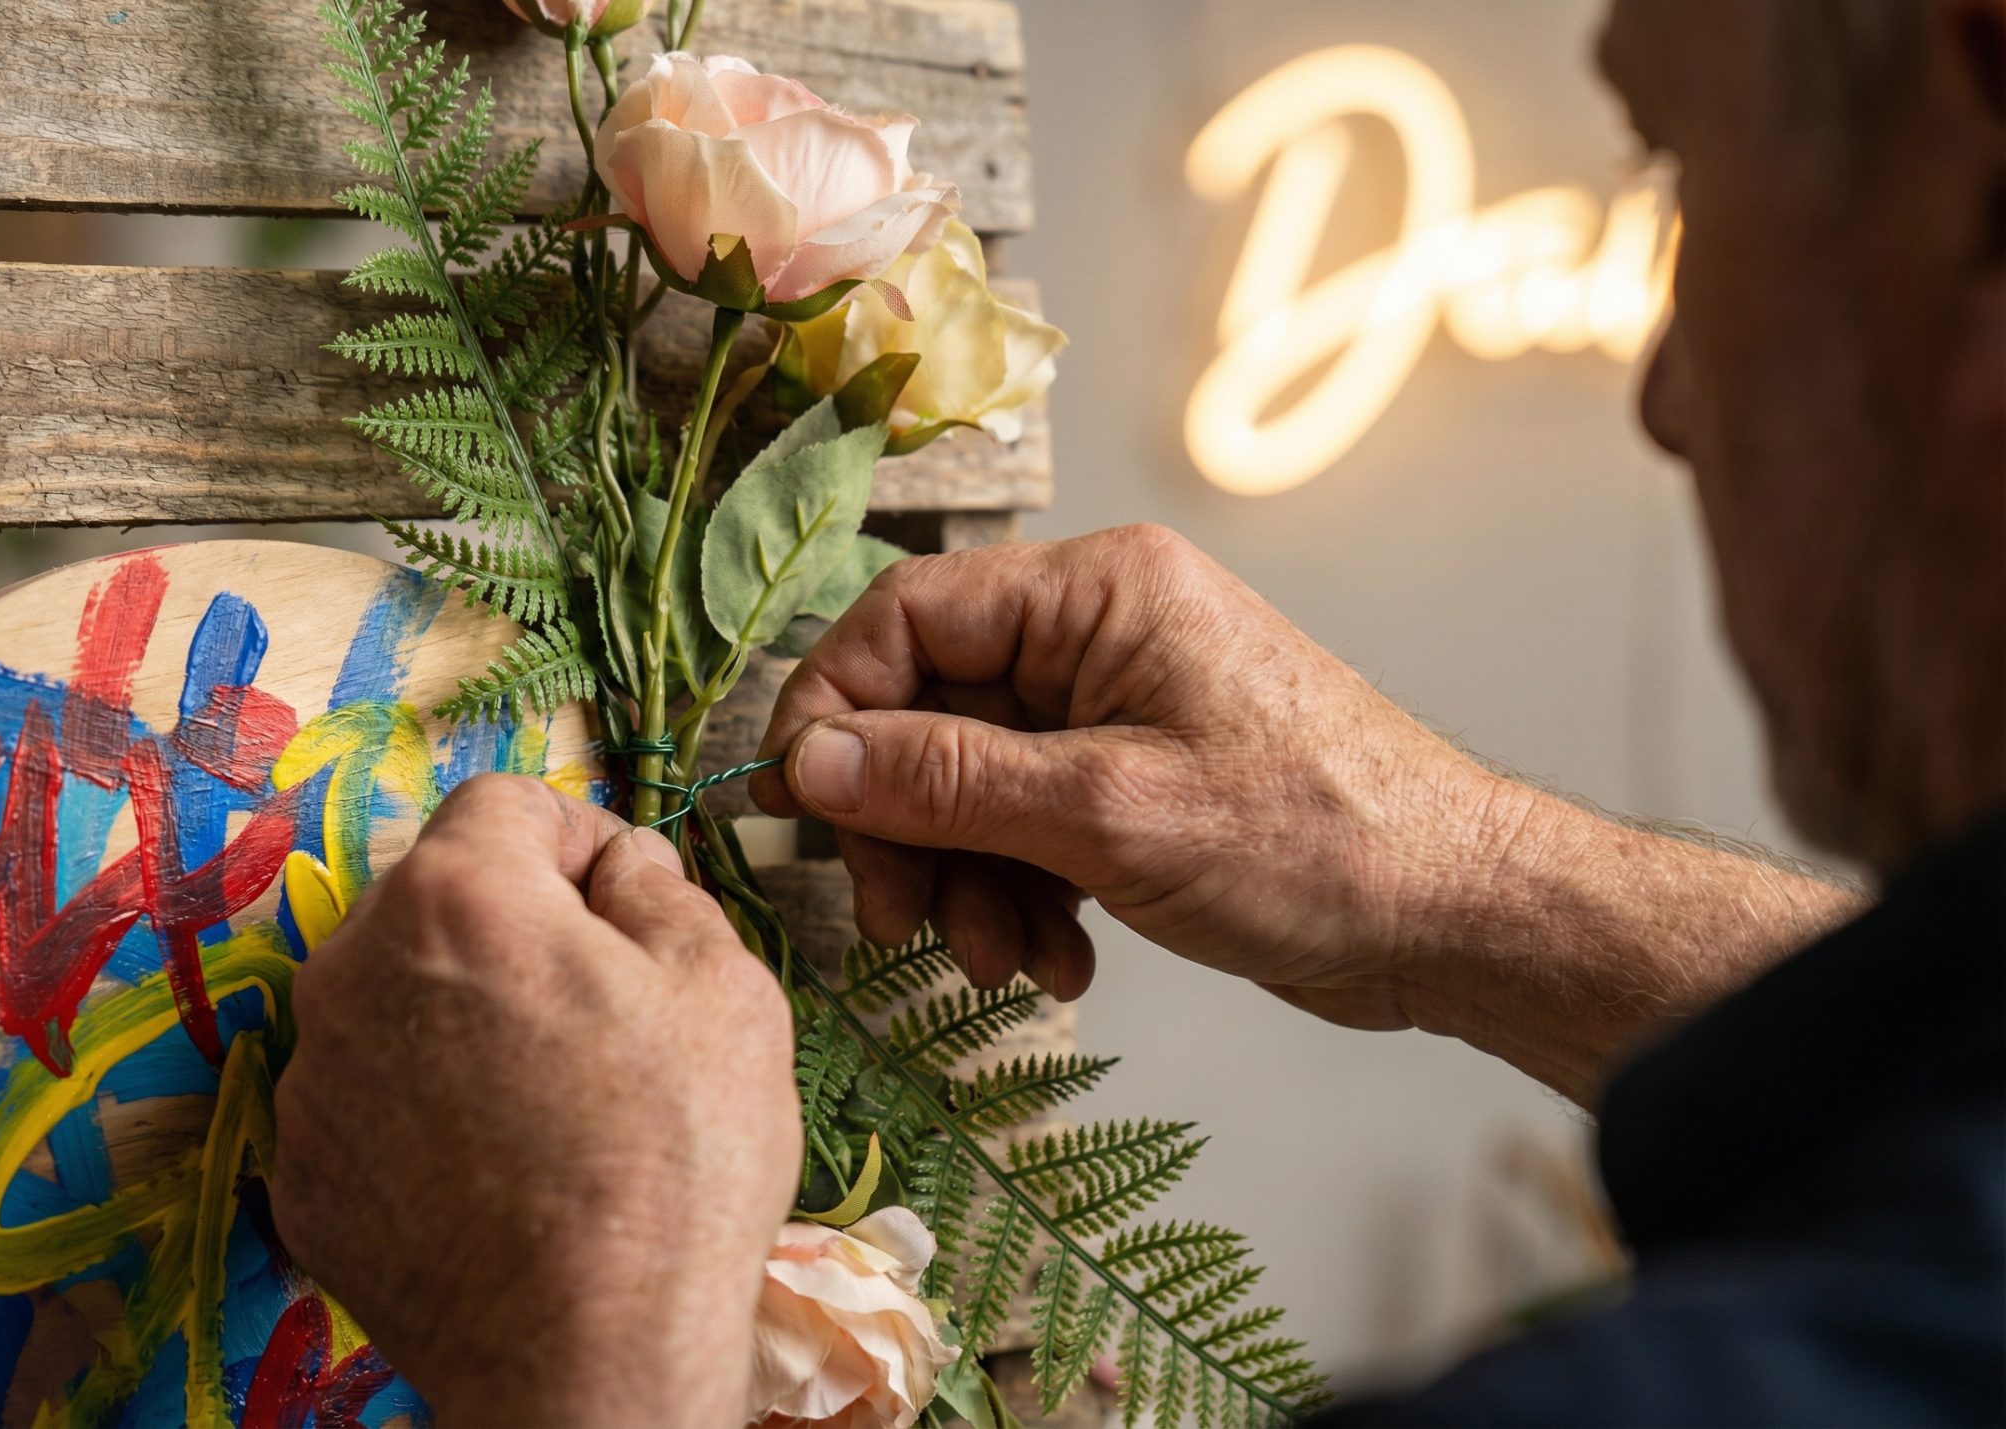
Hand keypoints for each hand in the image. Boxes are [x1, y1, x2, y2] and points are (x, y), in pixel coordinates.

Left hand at [270, 775, 797, 1426]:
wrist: (586, 1358)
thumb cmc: (672, 1164)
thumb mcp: (724, 988)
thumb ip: (660, 889)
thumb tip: (621, 864)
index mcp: (457, 895)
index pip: (507, 801)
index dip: (581, 838)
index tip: (625, 901)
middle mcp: (352, 967)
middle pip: (441, 900)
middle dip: (518, 932)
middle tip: (603, 1015)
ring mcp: (313, 1079)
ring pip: (399, 1002)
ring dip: (463, 1021)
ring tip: (550, 1108)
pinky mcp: (301, 1177)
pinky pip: (369, 1103)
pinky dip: (423, 1115)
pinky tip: (496, 1171)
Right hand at [754, 526, 1853, 1099]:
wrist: (1459, 918)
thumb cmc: (1318, 842)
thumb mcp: (1107, 814)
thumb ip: (947, 781)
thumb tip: (812, 762)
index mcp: (1098, 591)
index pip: (907, 614)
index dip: (836, 708)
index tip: (801, 810)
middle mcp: (1101, 632)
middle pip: (930, 708)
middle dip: (909, 824)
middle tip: (900, 922)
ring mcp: (1121, 707)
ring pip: (973, 780)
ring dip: (968, 880)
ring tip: (1005, 963)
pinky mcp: (1138, 779)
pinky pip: (1030, 823)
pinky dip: (1024, 895)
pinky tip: (1060, 964)